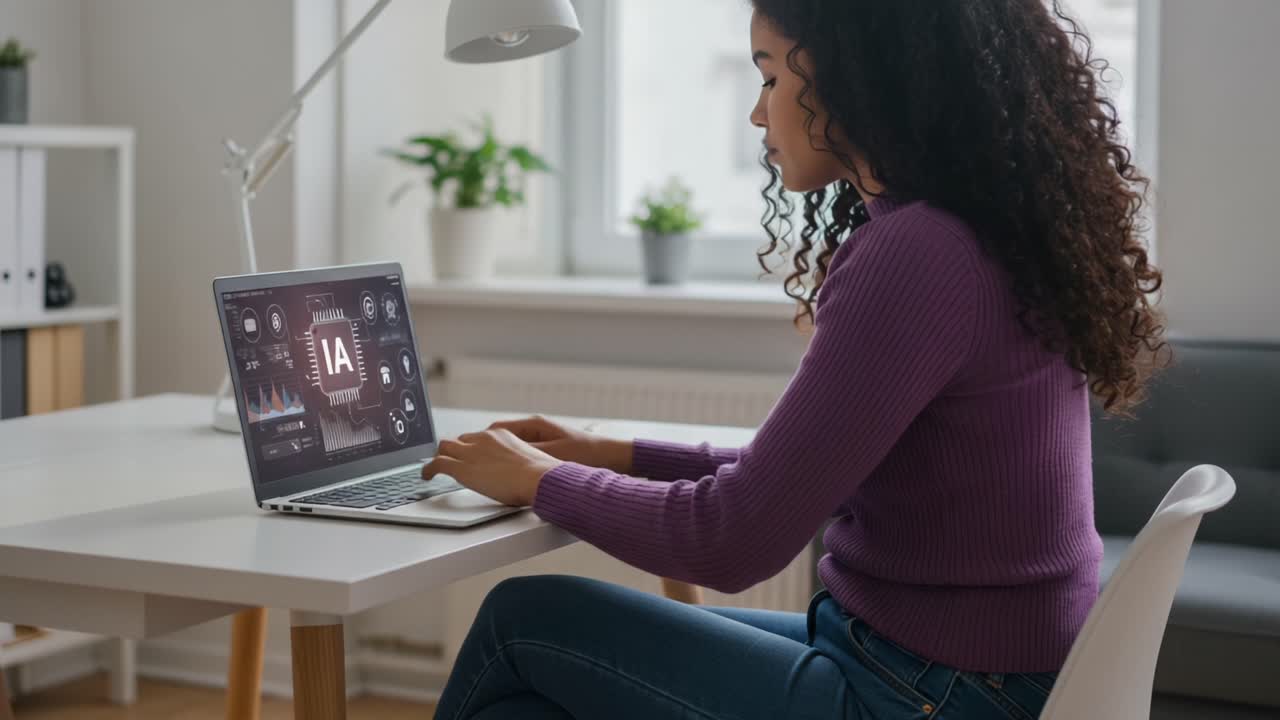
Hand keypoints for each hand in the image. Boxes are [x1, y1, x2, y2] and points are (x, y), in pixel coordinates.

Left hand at [422, 428, 562, 506]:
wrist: (539, 478)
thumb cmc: (541, 475)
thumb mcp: (531, 462)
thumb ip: (521, 464)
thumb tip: (524, 475)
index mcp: (501, 435)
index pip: (477, 437)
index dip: (470, 448)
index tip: (469, 456)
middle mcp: (483, 438)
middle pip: (459, 439)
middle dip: (453, 450)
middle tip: (450, 461)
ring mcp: (471, 451)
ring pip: (445, 447)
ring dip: (440, 457)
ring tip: (435, 468)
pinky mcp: (462, 467)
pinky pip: (437, 464)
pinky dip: (428, 469)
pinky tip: (426, 477)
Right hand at [487, 415, 633, 473]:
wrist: (614, 457)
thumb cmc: (587, 453)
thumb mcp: (552, 455)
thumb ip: (526, 455)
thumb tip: (501, 458)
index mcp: (534, 426)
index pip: (496, 429)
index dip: (479, 442)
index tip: (467, 453)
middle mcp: (537, 429)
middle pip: (501, 438)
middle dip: (486, 451)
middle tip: (473, 465)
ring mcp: (544, 439)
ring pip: (512, 447)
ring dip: (501, 458)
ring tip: (490, 473)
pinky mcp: (552, 450)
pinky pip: (525, 454)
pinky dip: (516, 463)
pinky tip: (514, 477)